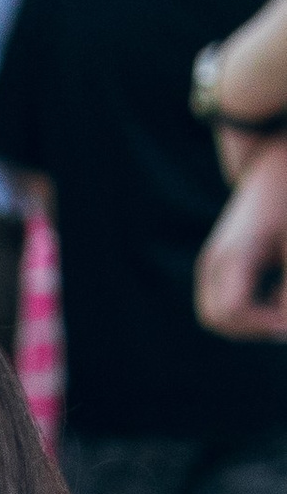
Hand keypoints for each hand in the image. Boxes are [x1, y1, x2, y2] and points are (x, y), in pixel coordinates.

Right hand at [198, 143, 286, 339]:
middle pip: (219, 320)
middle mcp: (213, 264)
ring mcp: (213, 265)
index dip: (265, 325)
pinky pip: (228, 302)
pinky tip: (278, 289)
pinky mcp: (221, 266)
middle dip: (256, 328)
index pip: (232, 312)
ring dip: (254, 319)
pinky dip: (253, 307)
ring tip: (284, 304)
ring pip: (221, 315)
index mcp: (231, 256)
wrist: (276, 165)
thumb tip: (284, 327)